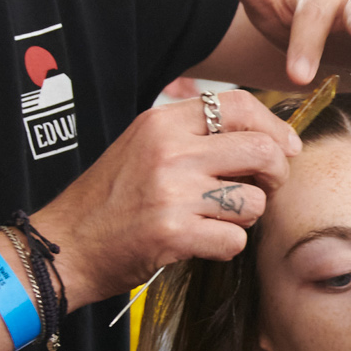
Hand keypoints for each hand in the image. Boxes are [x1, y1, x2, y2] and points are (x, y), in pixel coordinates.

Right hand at [30, 90, 298, 308]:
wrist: (65, 244)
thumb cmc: (109, 199)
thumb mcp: (144, 147)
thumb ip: (193, 136)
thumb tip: (263, 136)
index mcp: (163, 122)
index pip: (239, 105)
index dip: (274, 127)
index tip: (286, 148)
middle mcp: (170, 150)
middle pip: (261, 149)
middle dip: (276, 174)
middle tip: (263, 189)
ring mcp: (172, 192)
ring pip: (253, 200)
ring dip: (246, 216)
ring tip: (218, 219)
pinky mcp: (173, 233)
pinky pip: (235, 239)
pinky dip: (226, 246)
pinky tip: (200, 242)